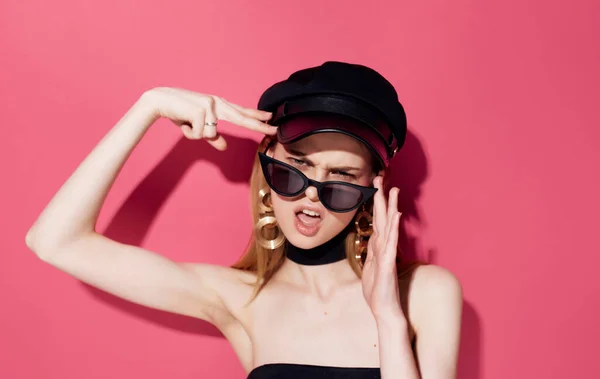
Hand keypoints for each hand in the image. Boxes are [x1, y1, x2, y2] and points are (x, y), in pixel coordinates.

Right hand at [141, 87, 276, 150]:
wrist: (160, 100)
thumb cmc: (180, 112)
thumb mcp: (198, 126)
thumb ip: (213, 137)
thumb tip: (224, 147)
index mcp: (218, 105)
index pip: (241, 112)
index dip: (256, 116)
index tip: (271, 118)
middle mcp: (217, 103)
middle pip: (241, 117)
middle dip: (258, 124)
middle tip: (274, 130)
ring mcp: (210, 105)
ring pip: (210, 134)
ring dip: (194, 134)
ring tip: (185, 124)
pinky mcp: (201, 110)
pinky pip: (199, 134)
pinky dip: (188, 133)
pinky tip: (182, 122)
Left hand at [361, 176, 404, 321]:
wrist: (384, 309)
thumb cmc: (377, 291)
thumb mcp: (369, 267)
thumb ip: (372, 252)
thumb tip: (373, 239)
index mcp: (378, 247)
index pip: (377, 220)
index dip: (376, 203)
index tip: (375, 186)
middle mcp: (384, 247)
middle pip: (382, 217)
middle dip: (381, 197)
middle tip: (381, 177)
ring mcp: (387, 254)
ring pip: (389, 226)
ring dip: (391, 207)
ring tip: (393, 189)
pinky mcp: (388, 264)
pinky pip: (391, 243)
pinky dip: (393, 229)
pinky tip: (396, 216)